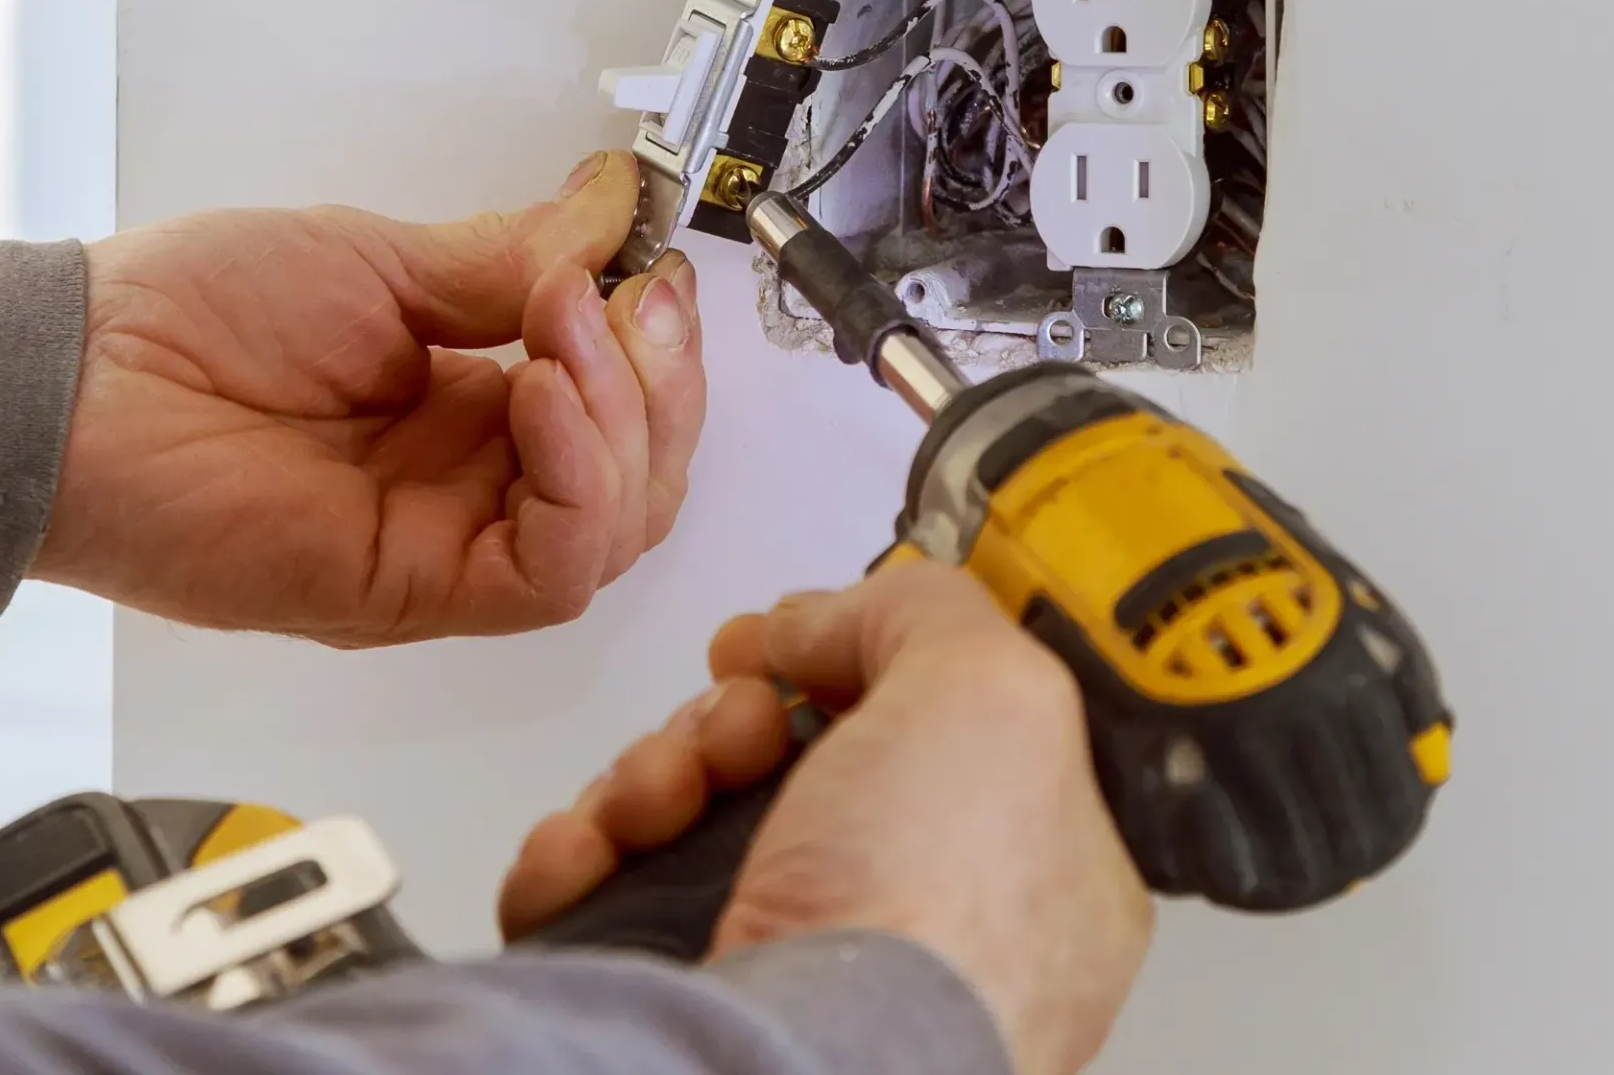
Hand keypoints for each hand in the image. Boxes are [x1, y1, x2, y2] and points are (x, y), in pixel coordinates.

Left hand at [32, 152, 705, 645]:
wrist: (82, 377)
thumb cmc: (193, 316)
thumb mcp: (383, 261)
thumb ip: (512, 258)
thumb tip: (613, 208)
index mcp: (473, 410)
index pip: (625, 411)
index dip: (658, 349)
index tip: (650, 269)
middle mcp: (473, 486)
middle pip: (644, 478)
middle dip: (663, 382)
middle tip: (627, 298)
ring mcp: (448, 542)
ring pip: (617, 529)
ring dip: (625, 419)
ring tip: (561, 327)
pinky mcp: (412, 590)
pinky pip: (549, 572)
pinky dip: (579, 482)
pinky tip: (541, 397)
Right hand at [500, 563, 1152, 1074]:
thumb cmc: (931, 917)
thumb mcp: (991, 690)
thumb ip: (927, 611)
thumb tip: (824, 618)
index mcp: (1031, 864)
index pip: (940, 723)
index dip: (860, 660)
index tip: (803, 632)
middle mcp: (915, 921)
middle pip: (798, 755)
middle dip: (736, 713)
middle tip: (738, 727)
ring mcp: (795, 971)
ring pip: (695, 814)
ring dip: (652, 772)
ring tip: (657, 800)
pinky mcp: (683, 1003)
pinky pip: (608, 893)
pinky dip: (581, 854)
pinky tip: (590, 850)